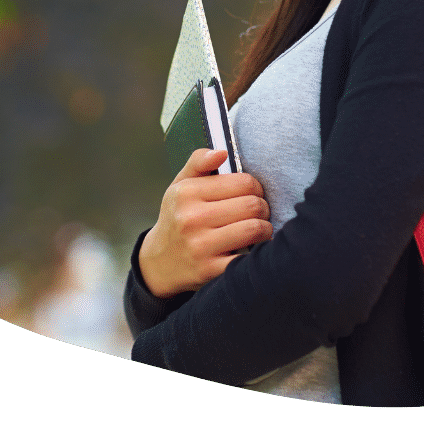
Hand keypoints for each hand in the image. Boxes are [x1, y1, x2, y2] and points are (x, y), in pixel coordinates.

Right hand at [137, 148, 272, 298]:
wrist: (159, 262)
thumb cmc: (177, 217)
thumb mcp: (180, 185)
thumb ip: (199, 162)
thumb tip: (221, 152)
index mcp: (187, 193)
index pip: (244, 182)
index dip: (255, 187)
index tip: (253, 194)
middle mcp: (191, 218)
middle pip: (252, 205)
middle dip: (263, 207)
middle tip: (259, 212)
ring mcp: (199, 246)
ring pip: (254, 229)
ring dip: (265, 228)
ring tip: (259, 228)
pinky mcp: (209, 270)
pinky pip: (247, 258)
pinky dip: (258, 251)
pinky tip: (254, 247)